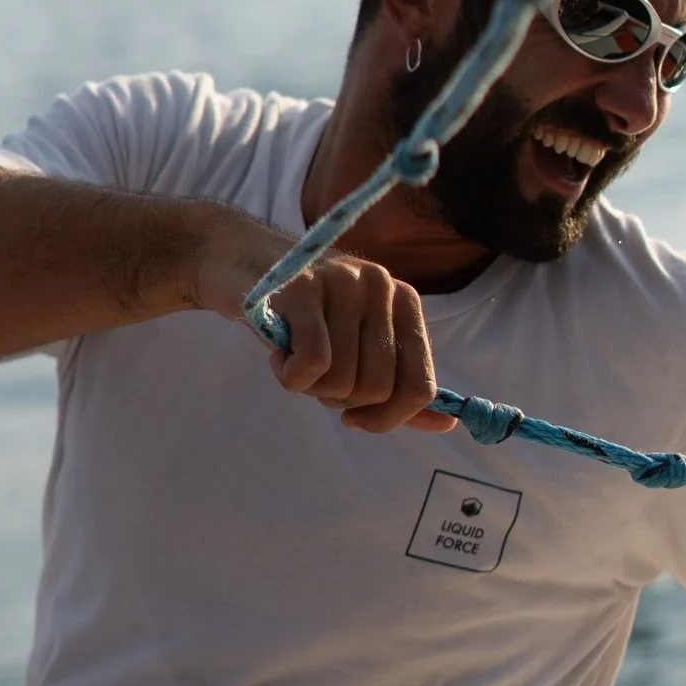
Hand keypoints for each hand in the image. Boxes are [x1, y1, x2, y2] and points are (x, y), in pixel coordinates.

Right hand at [196, 211, 450, 433]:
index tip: (355, 418)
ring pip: (342, 380)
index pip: (419, 384)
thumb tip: (447, 425)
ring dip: (309, 386)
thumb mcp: (355, 345)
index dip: (388, 418)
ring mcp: (343, 281)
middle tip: (313, 375)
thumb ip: (398, 385)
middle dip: (340, 400)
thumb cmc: (302, 314)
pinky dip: (290, 377)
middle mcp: (381, 285)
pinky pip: (312, 364)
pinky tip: (278, 357)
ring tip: (293, 356)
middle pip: (377, 388)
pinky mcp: (302, 288)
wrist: (238, 260)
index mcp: (404, 301)